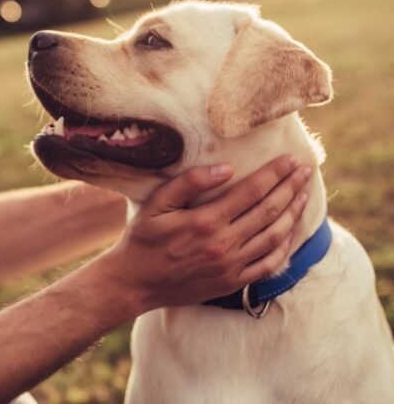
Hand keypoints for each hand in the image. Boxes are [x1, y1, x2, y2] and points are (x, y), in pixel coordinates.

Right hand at [95, 155, 310, 313]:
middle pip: (269, 211)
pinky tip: (290, 231)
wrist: (135, 282)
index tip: (290, 159)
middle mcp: (223, 244)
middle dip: (290, 188)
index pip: (252, 191)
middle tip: (305, 171)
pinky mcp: (232, 282)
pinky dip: (285, 246)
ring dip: (293, 213)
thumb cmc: (143, 239)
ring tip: (304, 195)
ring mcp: (231, 266)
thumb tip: (226, 168)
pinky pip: (268, 264)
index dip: (274, 173)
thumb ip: (189, 183)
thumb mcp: (157, 204)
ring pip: (274, 236)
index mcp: (206, 221)